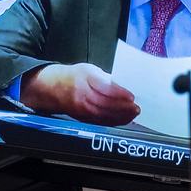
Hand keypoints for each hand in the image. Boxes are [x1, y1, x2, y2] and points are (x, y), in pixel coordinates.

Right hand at [21, 63, 139, 125]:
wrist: (52, 88)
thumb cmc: (74, 76)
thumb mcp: (89, 69)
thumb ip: (106, 78)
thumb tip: (124, 86)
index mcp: (85, 78)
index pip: (105, 87)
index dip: (119, 93)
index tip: (132, 96)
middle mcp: (82, 95)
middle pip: (106, 104)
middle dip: (123, 107)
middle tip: (137, 108)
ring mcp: (82, 108)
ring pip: (104, 115)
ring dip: (121, 116)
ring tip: (133, 114)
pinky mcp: (83, 117)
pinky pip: (101, 121)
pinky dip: (114, 121)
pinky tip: (124, 119)